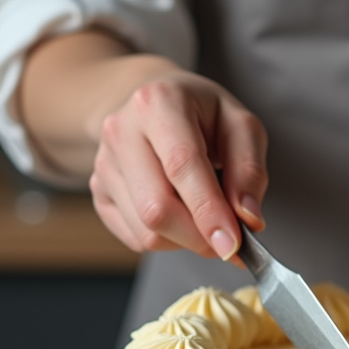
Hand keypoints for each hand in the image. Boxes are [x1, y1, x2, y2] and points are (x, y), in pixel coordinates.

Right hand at [89, 62, 267, 257]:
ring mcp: (104, 164)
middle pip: (156, 209)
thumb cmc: (203, 115)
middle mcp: (121, 131)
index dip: (208, 211)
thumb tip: (247, 219)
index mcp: (158, 104)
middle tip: (229, 239)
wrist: (155, 106)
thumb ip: (249, 171)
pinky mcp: (99, 192)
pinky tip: (181, 214)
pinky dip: (167, 240)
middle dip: (199, 237)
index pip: (182, 166)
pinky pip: (135, 238)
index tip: (232, 244)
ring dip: (185, 240)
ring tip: (204, 216)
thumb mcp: (241, 126)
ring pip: (146, 232)